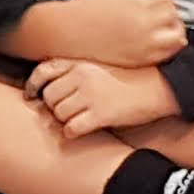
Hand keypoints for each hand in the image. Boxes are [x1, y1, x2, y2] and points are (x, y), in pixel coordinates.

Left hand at [27, 57, 172, 135]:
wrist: (160, 87)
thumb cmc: (133, 77)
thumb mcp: (103, 66)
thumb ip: (78, 70)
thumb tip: (52, 85)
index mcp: (82, 62)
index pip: (44, 71)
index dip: (33, 85)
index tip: (32, 95)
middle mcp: (83, 76)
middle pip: (50, 96)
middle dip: (55, 107)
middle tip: (68, 111)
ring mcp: (91, 95)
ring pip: (59, 113)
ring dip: (65, 120)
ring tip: (79, 119)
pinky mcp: (101, 114)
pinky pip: (72, 128)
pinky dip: (73, 132)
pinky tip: (82, 129)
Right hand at [56, 0, 187, 65]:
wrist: (69, 32)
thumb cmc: (86, 7)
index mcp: (137, 4)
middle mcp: (143, 25)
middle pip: (173, 14)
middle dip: (170, 8)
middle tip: (162, 7)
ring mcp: (143, 44)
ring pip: (176, 36)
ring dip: (175, 28)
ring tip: (167, 25)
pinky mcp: (139, 59)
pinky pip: (166, 54)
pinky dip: (170, 45)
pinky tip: (161, 39)